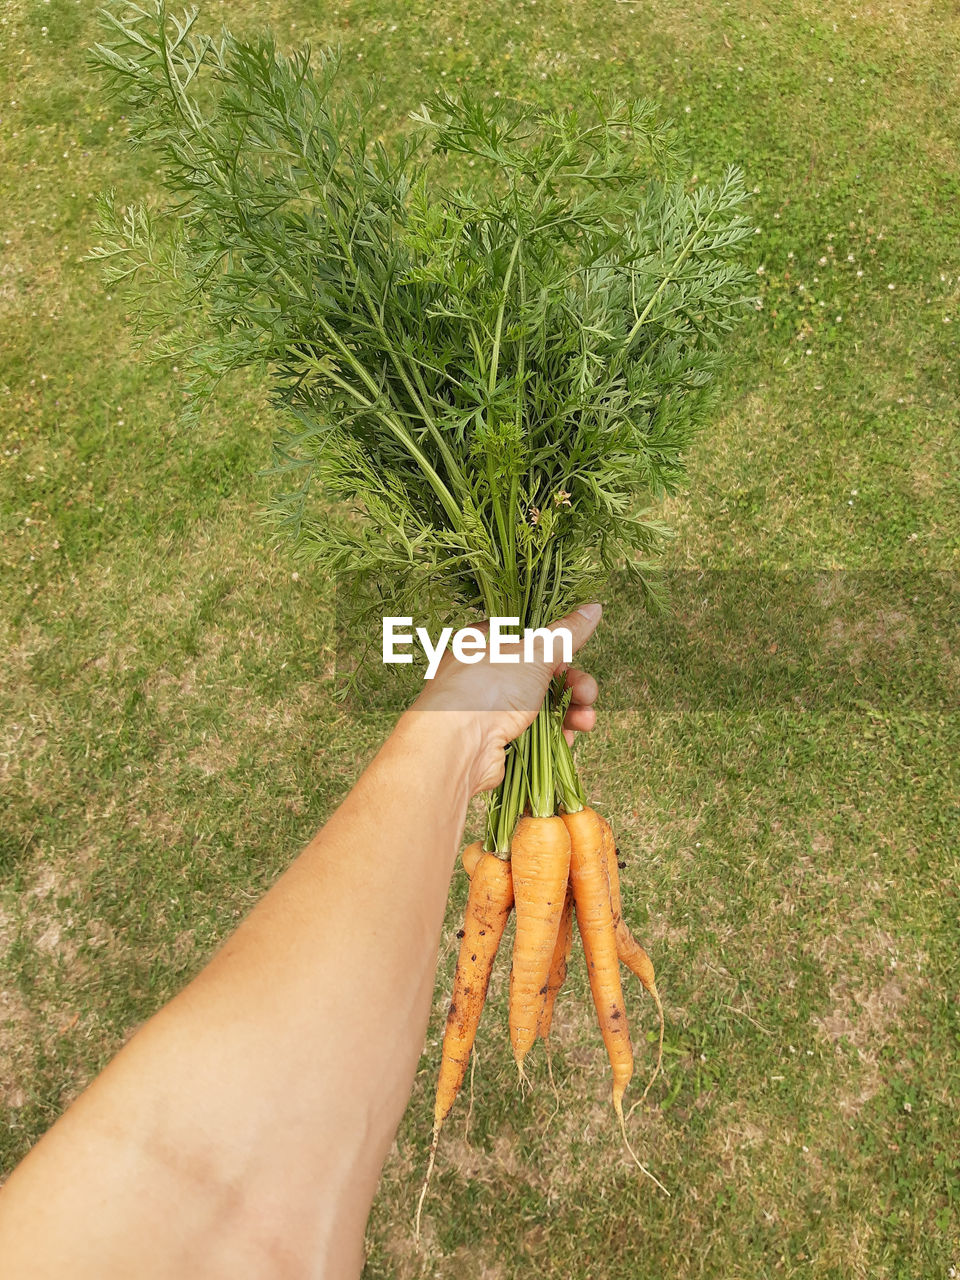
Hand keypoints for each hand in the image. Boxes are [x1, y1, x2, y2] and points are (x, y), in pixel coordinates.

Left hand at [409, 603, 601, 792]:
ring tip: (585, 720)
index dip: (554, 645)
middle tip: (587, 694)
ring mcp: (487, 709)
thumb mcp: (534, 654)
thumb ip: (566, 634)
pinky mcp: (495, 740)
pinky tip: (568, 737)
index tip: (574, 652)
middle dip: (572, 684)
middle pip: (538, 673)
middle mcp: (482, 675)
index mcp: (482, 644)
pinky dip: (554, 734)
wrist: (456, 748)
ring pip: (539, 705)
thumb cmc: (487, 688)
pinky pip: (532, 733)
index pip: (524, 636)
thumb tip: (593, 608)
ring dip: (569, 711)